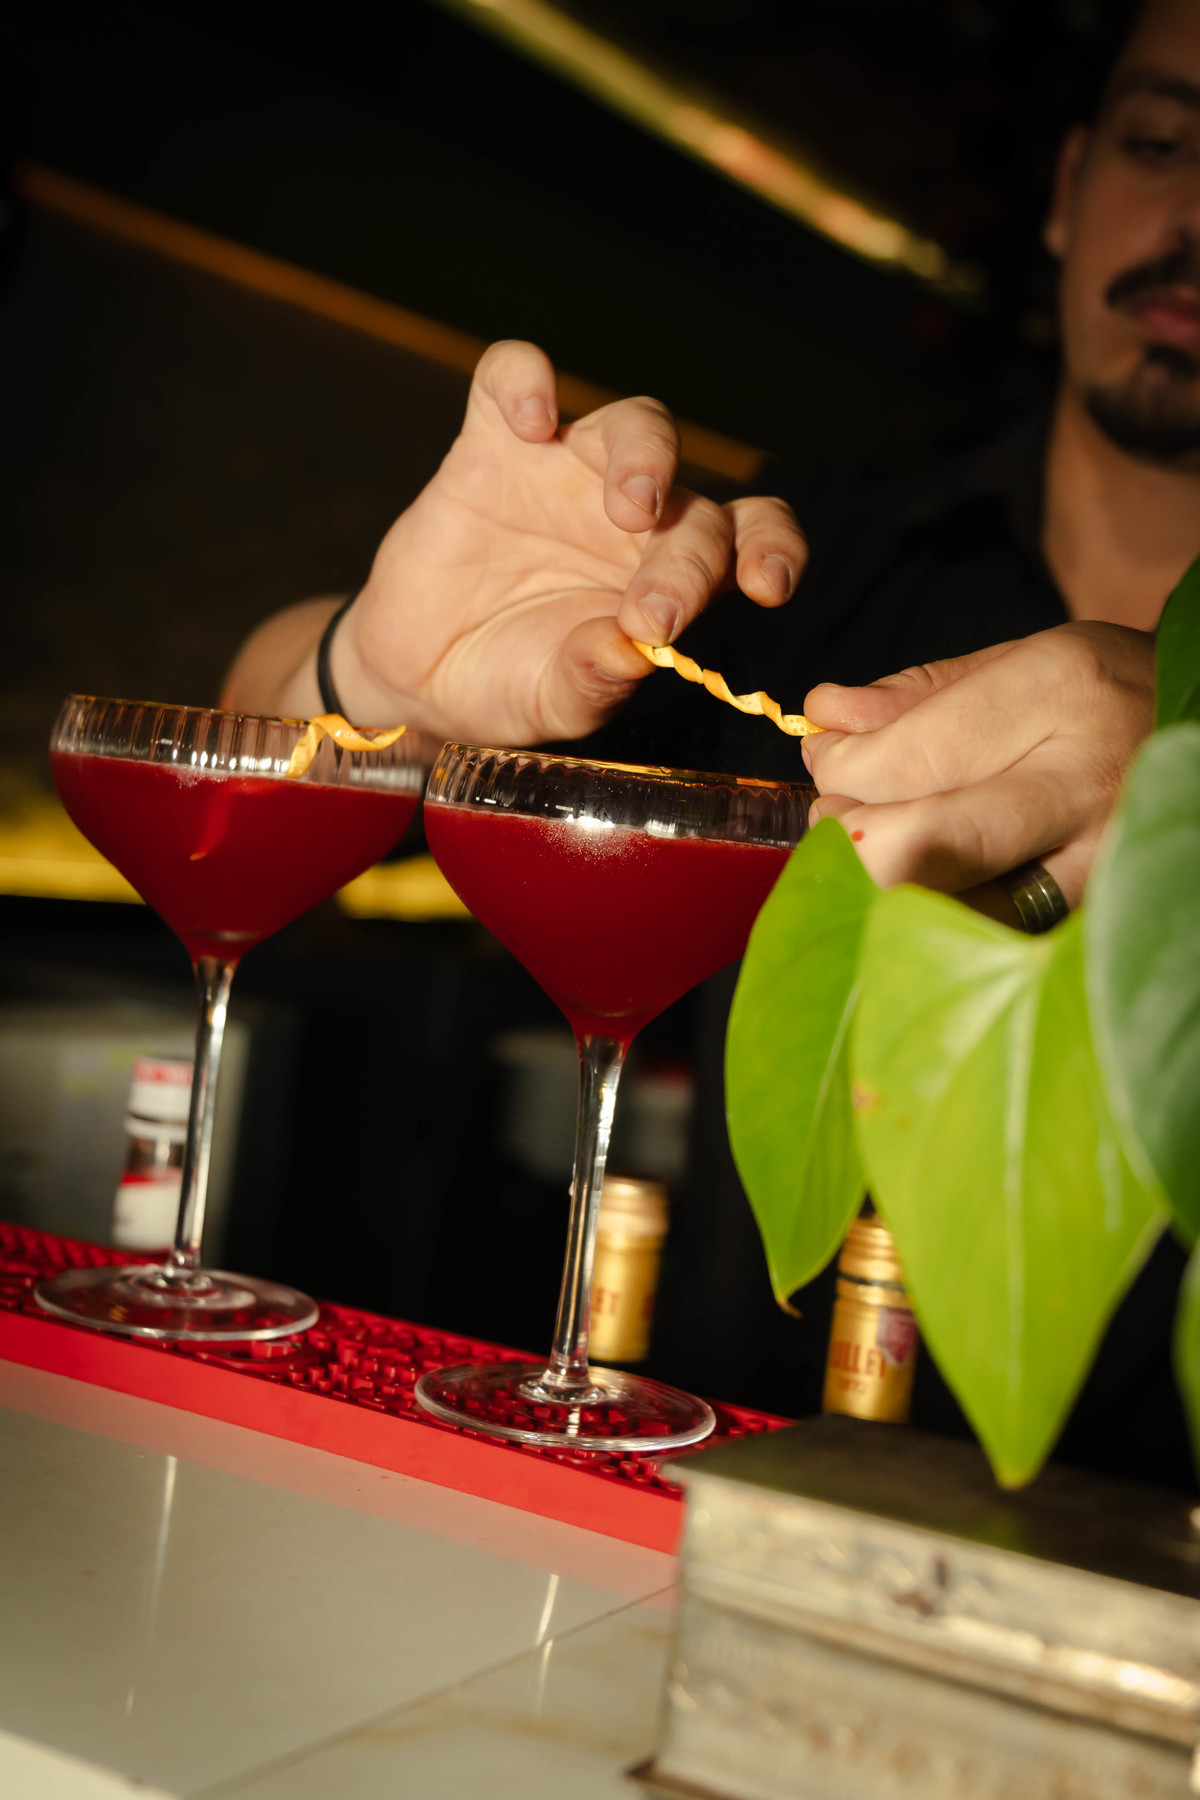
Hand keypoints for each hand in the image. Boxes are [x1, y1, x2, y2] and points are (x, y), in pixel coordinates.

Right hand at [306, 342, 804, 740]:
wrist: (418, 674)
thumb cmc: (508, 683)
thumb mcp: (554, 701)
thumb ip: (593, 680)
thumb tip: (631, 652)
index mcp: (672, 575)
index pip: (749, 537)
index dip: (773, 549)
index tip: (766, 588)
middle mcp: (636, 514)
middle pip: (695, 499)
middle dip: (688, 556)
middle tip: (653, 614)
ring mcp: (567, 470)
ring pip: (636, 423)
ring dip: (645, 457)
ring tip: (629, 507)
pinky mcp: (493, 444)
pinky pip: (514, 377)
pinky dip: (526, 380)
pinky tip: (531, 421)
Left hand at [801, 621, 1155, 906]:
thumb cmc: (1109, 699)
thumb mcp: (1024, 661)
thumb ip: (918, 695)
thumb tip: (826, 717)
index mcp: (1059, 692)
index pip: (908, 759)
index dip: (842, 770)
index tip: (827, 761)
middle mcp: (1084, 784)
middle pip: (920, 848)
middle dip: (848, 839)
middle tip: (837, 814)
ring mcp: (1099, 866)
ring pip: (950, 914)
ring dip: (885, 893)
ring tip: (880, 852)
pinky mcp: (1096, 923)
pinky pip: (988, 944)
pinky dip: (936, 926)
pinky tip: (927, 893)